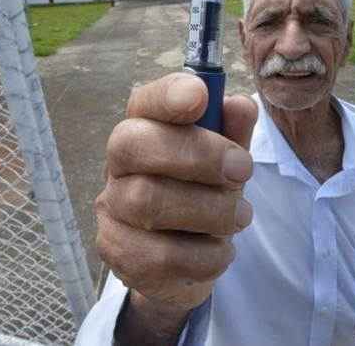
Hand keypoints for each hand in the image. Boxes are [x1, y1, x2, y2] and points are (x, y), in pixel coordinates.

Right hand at [96, 72, 257, 314]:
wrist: (188, 260)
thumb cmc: (206, 194)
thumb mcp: (228, 161)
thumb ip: (235, 133)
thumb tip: (241, 105)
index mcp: (145, 128)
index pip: (144, 100)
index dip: (168, 94)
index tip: (201, 96)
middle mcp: (118, 164)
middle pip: (135, 145)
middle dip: (198, 155)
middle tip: (243, 170)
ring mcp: (111, 208)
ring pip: (148, 202)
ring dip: (210, 210)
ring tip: (240, 216)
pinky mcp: (115, 251)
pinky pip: (158, 255)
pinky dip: (203, 255)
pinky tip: (220, 251)